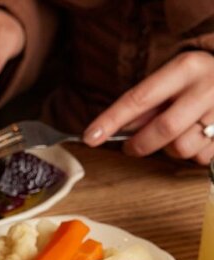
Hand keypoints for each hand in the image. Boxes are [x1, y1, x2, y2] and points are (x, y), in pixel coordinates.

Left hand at [83, 51, 213, 164]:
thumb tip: (114, 129)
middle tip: (131, 147)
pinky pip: (202, 157)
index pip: (138, 98)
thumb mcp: (173, 78)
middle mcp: (207, 87)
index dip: (111, 121)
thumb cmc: (198, 80)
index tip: (90, 137)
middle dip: (140, 145)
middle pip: (163, 130)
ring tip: (176, 135)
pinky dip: (193, 154)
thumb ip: (147, 102)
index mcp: (186, 69)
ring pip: (183, 147)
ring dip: (170, 149)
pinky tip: (198, 138)